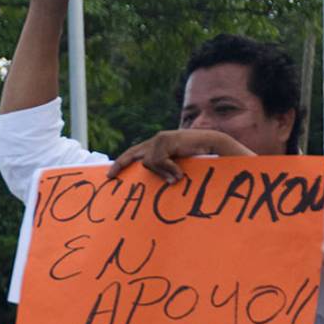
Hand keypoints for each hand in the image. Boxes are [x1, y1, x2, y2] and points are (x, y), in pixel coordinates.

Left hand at [106, 130, 255, 181]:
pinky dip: (168, 169)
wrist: (214, 145)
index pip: (133, 153)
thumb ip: (162, 171)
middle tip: (110, 176)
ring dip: (162, 173)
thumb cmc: (197, 158)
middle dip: (120, 164)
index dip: (121, 163)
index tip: (109, 175)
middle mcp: (156, 140)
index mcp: (156, 146)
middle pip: (131, 153)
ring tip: (177, 177)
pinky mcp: (167, 140)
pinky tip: (179, 173)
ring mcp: (160, 139)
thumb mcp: (175, 167)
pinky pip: (158, 160)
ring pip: (147, 162)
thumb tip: (153, 184)